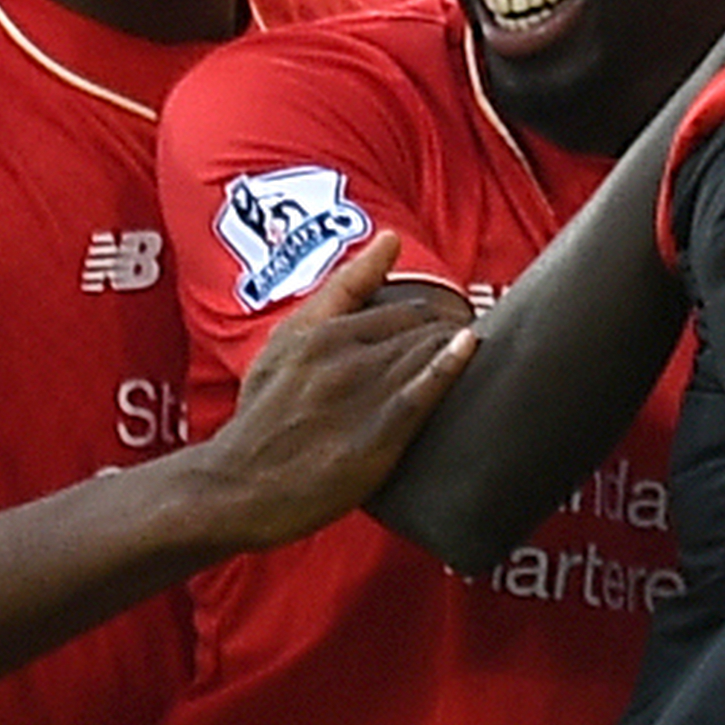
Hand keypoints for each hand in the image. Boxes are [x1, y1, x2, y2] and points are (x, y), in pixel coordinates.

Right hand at [188, 232, 472, 549]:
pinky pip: (420, 392)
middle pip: (423, 327)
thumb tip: (392, 238)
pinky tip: (469, 349)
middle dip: (455, 334)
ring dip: (459, 352)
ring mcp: (358, 393)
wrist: (235, 486)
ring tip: (488, 365)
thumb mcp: (287, 342)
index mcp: (321, 331)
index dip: (441, 319)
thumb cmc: (264, 416)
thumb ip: (342, 291)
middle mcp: (341, 354)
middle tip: (485, 353)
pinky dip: (448, 366)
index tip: (461, 334)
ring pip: (427, 352)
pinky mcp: (374, 435)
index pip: (407, 308)